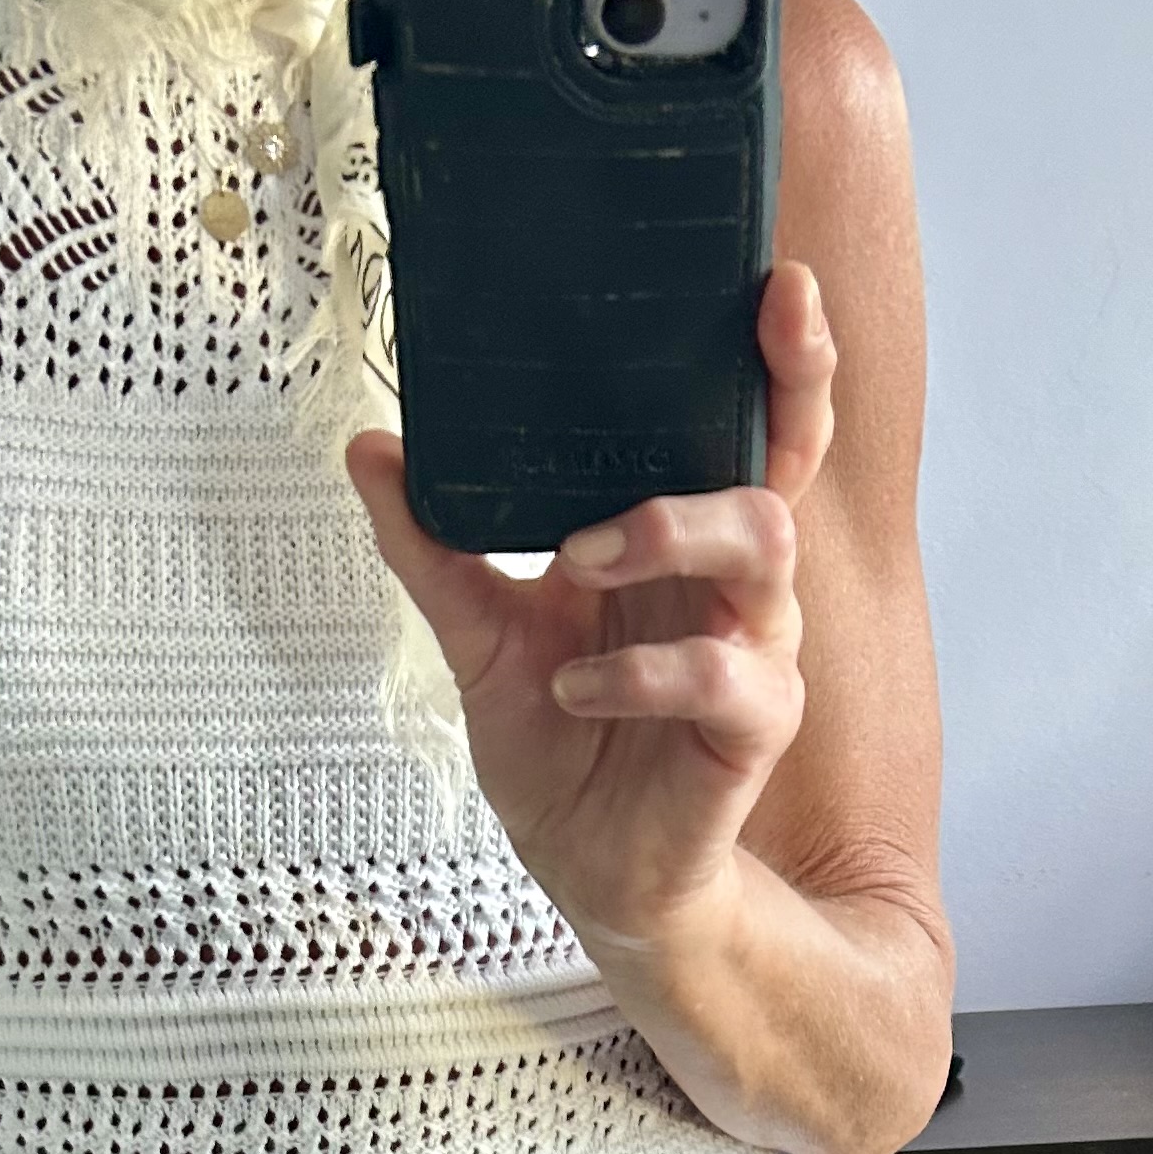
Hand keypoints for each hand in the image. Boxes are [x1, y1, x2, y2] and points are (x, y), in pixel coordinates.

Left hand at [344, 260, 837, 957]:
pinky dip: (641, 674)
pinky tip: (574, 688)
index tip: (773, 284)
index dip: (779, 359)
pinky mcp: (753, 727)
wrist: (587, 869)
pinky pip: (724, 676)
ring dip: (669, 533)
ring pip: (764, 548)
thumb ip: (432, 546)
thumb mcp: (477, 635)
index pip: (752, 429)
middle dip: (753, 412)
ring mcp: (752, 650)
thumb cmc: (558, 744)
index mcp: (679, 538)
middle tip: (650, 443)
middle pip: (783, 467)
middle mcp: (729, 582)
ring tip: (578, 563)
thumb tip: (369, 450)